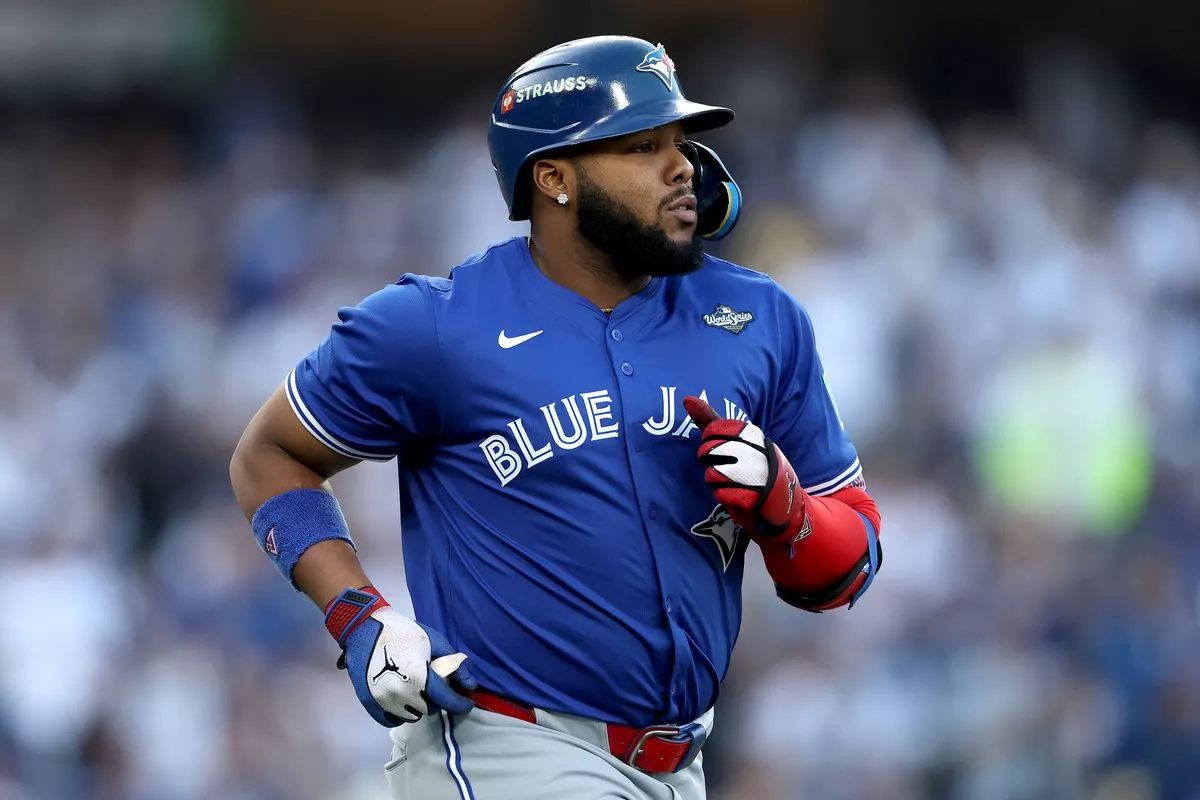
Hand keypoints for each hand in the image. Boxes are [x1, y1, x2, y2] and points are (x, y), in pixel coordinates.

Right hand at [324, 586, 476, 726]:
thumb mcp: (434, 641)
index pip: (446, 700)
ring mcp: (384, 701)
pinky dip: (400, 713)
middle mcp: (402, 694)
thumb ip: (454, 665)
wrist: (364, 628)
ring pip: (411, 716)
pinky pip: (391, 720)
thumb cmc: (402, 632)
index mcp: (420, 677)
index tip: (467, 703)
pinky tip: (403, 699)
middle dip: (437, 700)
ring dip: (419, 707)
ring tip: (418, 690)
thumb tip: (469, 685)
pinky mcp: (370, 704)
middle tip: (436, 687)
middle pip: (430, 709)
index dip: (460, 704)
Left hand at [683, 396, 806, 541]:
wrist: (783, 504)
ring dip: (715, 482)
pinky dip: (724, 497)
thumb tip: (686, 398)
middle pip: (710, 452)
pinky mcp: (756, 496)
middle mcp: (758, 450)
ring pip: (712, 475)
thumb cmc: (750, 467)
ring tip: (731, 482)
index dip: (709, 441)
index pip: (714, 429)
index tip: (720, 447)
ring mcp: (759, 474)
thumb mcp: (732, 439)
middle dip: (710, 463)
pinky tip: (736, 495)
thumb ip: (710, 420)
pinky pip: (722, 495)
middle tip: (724, 468)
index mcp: (753, 434)